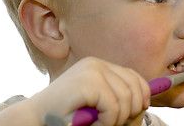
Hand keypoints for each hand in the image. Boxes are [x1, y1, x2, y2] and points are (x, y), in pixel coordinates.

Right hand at [29, 57, 150, 125]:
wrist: (36, 120)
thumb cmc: (70, 117)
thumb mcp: (100, 107)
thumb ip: (122, 103)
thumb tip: (147, 101)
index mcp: (100, 66)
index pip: (134, 76)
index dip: (143, 94)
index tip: (139, 110)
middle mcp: (97, 63)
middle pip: (134, 87)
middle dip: (131, 112)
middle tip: (112, 123)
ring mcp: (92, 70)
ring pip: (126, 99)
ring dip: (116, 120)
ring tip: (99, 124)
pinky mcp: (88, 81)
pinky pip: (114, 107)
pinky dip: (107, 122)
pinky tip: (93, 123)